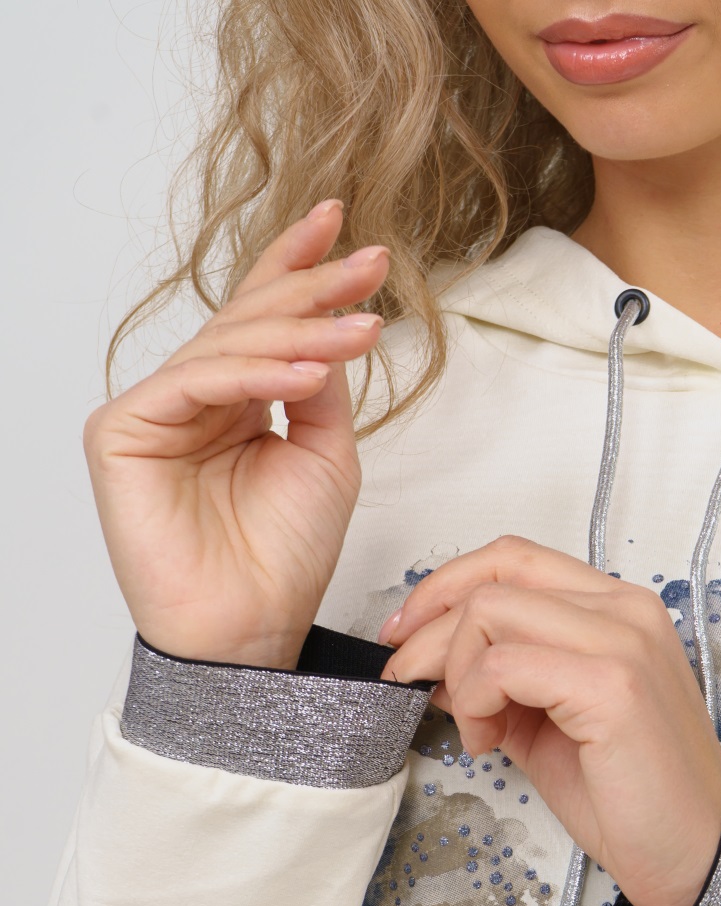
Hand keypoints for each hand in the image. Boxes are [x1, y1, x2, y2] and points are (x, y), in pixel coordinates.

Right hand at [83, 202, 389, 667]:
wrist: (251, 631)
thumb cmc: (285, 560)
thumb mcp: (326, 456)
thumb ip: (323, 385)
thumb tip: (332, 318)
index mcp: (235, 401)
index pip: (264, 320)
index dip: (302, 269)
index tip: (352, 231)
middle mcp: (192, 398)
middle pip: (249, 321)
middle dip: (314, 287)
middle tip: (370, 263)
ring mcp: (154, 412)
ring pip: (228, 346)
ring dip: (301, 330)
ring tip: (361, 325)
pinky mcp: (122, 432)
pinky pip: (195, 383)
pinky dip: (256, 375)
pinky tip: (310, 372)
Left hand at [380, 537, 720, 905]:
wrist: (692, 854)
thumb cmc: (632, 798)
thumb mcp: (546, 725)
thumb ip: (498, 684)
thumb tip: (429, 664)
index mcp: (618, 609)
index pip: (515, 558)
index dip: (445, 587)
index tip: (405, 632)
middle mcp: (626, 610)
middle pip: (494, 577)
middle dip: (429, 629)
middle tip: (405, 677)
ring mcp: (622, 642)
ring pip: (491, 612)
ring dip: (458, 673)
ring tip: (476, 729)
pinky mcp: (611, 685)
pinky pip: (502, 667)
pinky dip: (475, 703)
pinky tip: (491, 742)